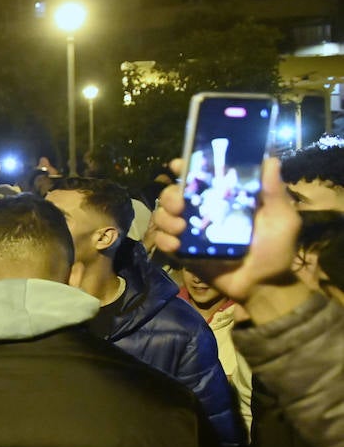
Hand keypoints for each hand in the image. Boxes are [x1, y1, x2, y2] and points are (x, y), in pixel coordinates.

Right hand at [152, 157, 301, 303]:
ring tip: (180, 229)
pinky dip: (164, 240)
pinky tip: (175, 245)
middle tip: (180, 205)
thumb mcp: (283, 220)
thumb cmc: (276, 251)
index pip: (201, 177)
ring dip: (165, 218)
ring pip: (164, 215)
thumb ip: (275, 193)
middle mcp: (205, 212)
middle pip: (175, 194)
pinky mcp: (184, 253)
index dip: (187, 168)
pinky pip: (162, 241)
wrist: (263, 286)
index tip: (179, 165)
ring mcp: (192, 233)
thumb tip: (270, 160)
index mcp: (225, 199)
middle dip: (171, 195)